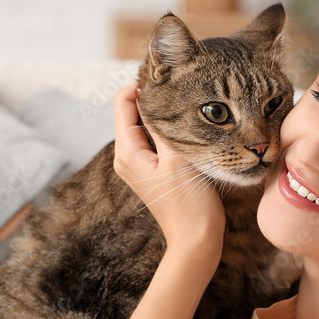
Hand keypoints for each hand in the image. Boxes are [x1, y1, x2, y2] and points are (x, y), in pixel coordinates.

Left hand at [112, 82, 224, 248]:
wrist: (196, 239)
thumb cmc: (190, 203)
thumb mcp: (178, 158)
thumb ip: (162, 126)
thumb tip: (153, 95)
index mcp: (127, 151)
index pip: (123, 101)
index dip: (142, 85)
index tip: (168, 80)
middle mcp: (125, 157)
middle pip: (131, 112)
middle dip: (152, 99)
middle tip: (182, 90)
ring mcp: (135, 165)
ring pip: (143, 126)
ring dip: (161, 115)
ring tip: (186, 108)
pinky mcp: (149, 171)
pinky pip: (151, 141)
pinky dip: (164, 131)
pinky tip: (184, 130)